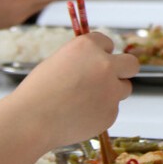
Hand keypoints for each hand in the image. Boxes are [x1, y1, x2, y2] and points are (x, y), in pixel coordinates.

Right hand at [14, 32, 138, 148]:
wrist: (30, 120)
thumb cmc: (36, 91)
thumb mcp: (58, 61)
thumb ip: (82, 60)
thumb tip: (95, 64)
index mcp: (88, 47)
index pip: (107, 43)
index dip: (101, 53)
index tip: (96, 60)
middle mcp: (105, 65)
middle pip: (132, 64)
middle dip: (123, 70)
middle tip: (111, 78)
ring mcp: (111, 90)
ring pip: (124, 89)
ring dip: (112, 93)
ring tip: (85, 101)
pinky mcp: (111, 113)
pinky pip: (112, 110)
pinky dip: (100, 113)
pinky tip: (78, 117)